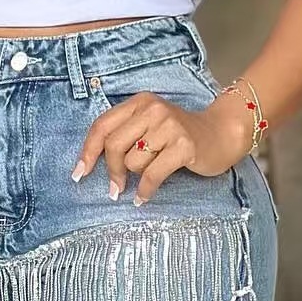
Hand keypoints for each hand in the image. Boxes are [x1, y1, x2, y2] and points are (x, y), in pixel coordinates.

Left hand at [72, 88, 252, 203]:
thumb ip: (124, 136)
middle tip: (115, 189)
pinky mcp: (184, 146)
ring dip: (137, 176)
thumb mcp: (149, 126)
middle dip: (112, 171)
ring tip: (151, 174)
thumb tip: (89, 165)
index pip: (102, 126)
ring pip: (133, 162)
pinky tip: (143, 198)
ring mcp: (170, 127)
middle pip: (114, 146)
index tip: (79, 174)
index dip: (87, 152)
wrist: (222, 134)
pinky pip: (152, 175)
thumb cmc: (179, 135)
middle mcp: (153, 110)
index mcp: (140, 102)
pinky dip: (145, 190)